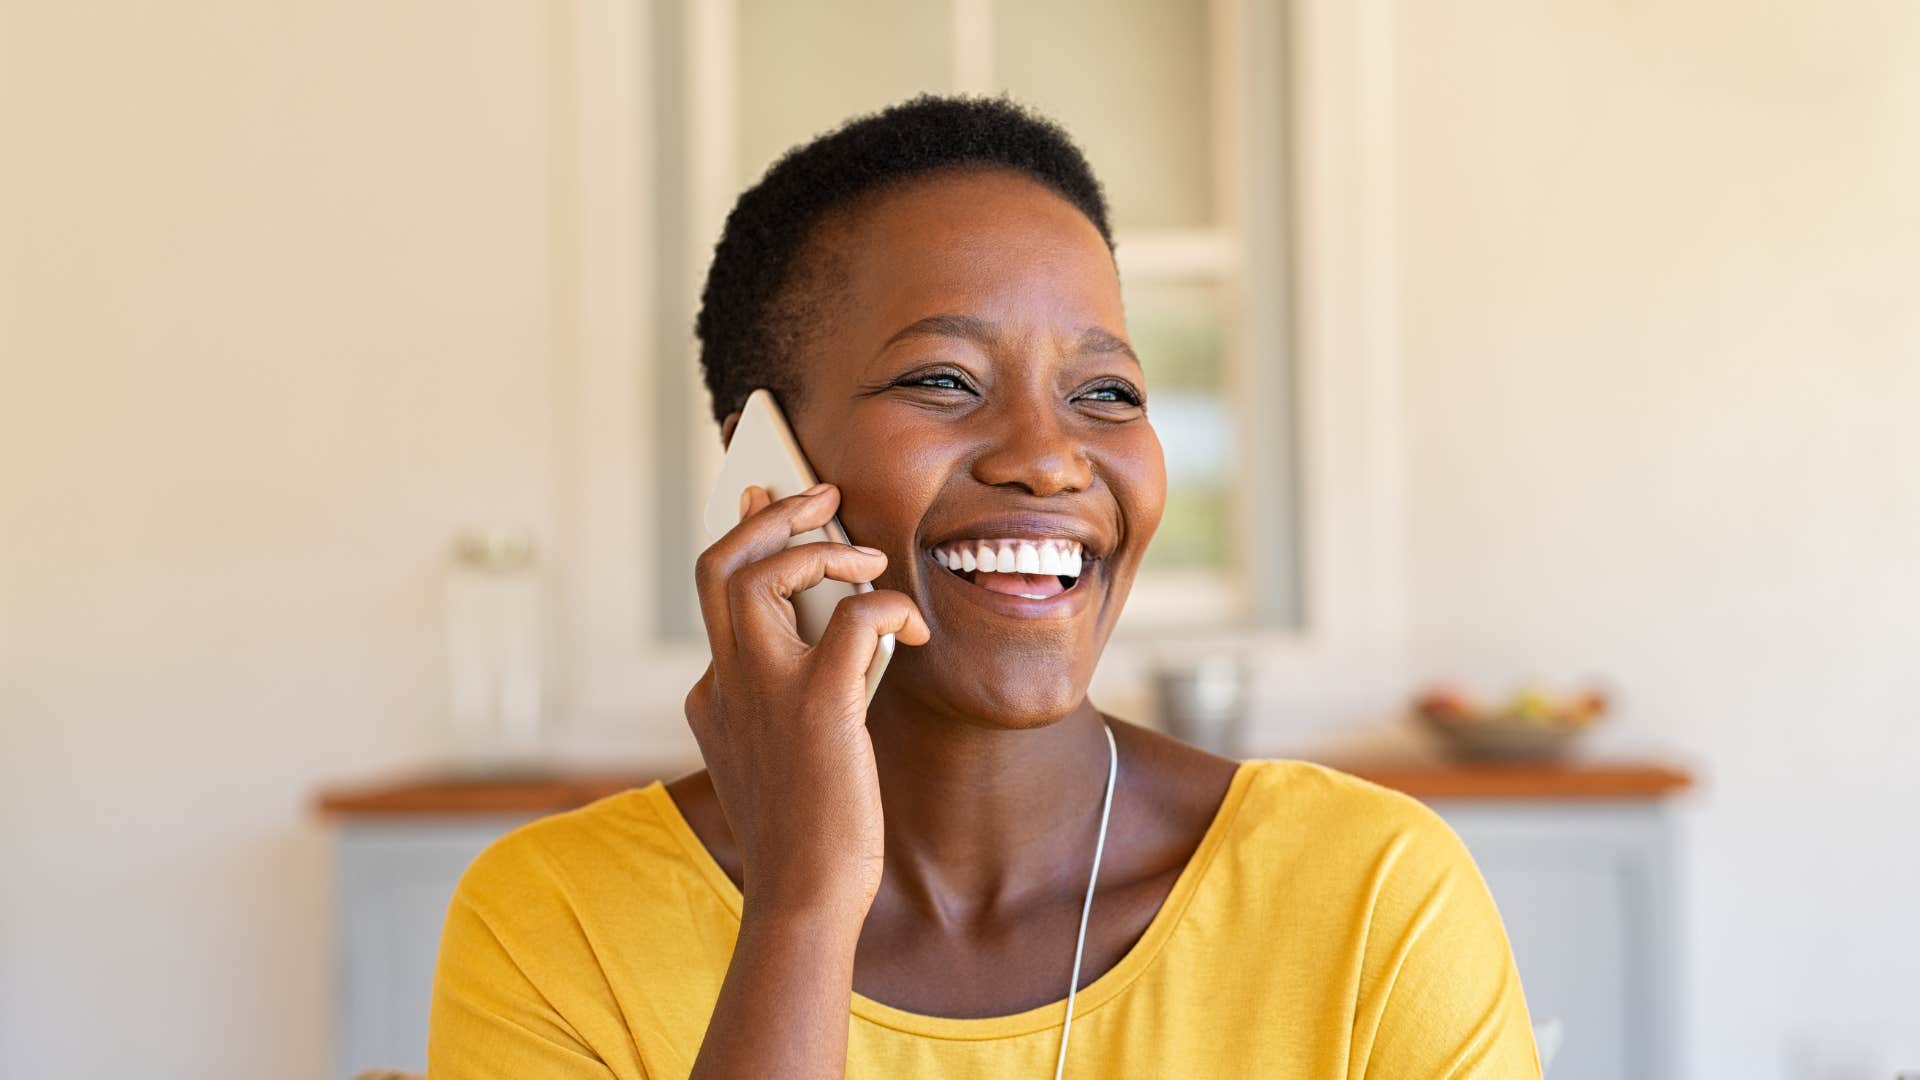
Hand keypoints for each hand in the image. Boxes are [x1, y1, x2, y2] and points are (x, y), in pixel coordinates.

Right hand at [684, 483, 929, 918]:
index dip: (743, 540)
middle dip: (768, 514)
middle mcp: (724, 683)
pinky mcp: (817, 705)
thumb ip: (788, 694)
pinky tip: (912, 630)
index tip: (762, 502)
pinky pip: (851, 618)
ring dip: (819, 547)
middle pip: (719, 563)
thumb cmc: (808, 832)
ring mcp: (763, 691)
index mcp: (712, 695)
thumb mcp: (779, 753)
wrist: (805, 897)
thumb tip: (838, 630)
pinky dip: (886, 606)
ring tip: (866, 558)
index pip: (714, 593)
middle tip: (819, 495)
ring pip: (759, 572)